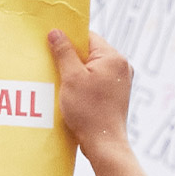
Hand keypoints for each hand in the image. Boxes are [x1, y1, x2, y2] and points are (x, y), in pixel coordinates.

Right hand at [48, 28, 131, 155]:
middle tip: (54, 66)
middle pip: (90, 52)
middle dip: (71, 58)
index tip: (52, 46)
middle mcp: (121, 66)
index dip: (69, 40)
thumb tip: (56, 32)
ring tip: (62, 83)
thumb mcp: (71, 78)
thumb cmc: (89, 111)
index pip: (88, 37)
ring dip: (75, 72)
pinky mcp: (116, 94)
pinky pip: (96, 80)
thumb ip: (63, 52)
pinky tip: (71, 94)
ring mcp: (121, 81)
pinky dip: (83, 84)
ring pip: (92, 67)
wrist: (104, 143)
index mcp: (113, 58)